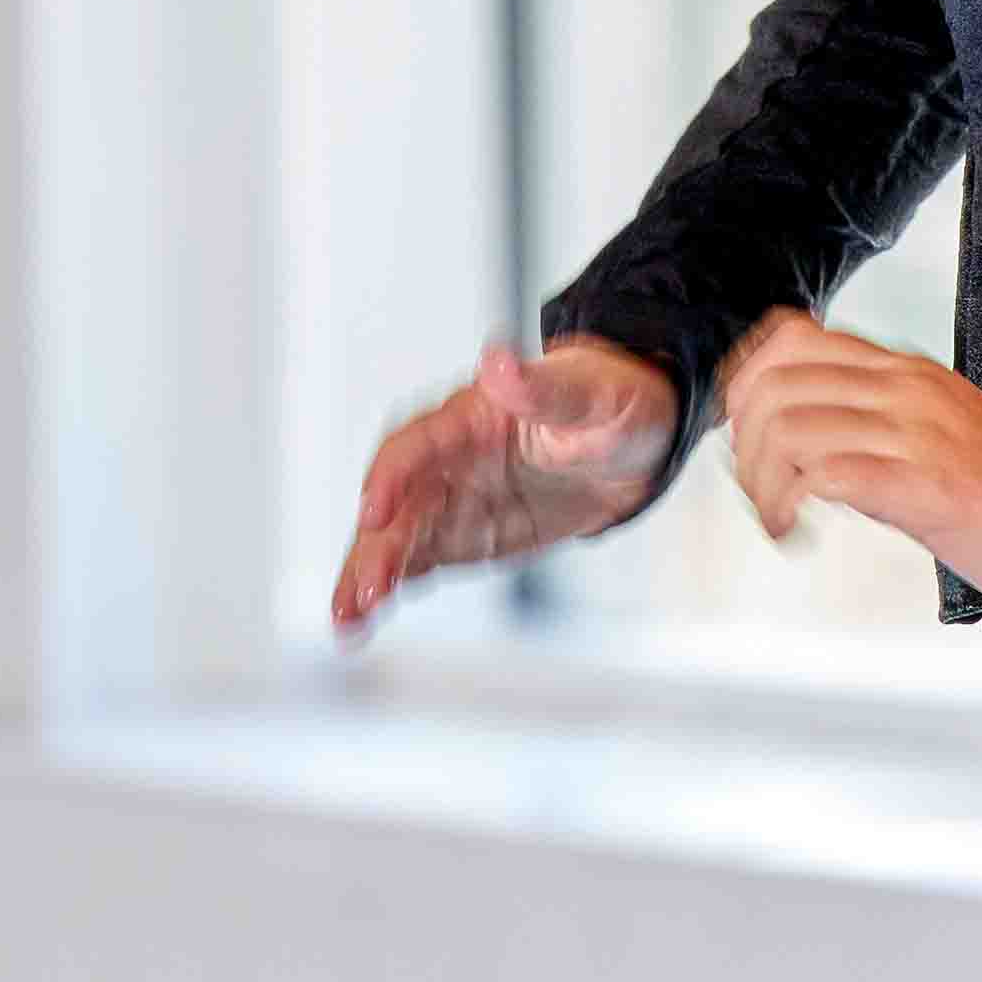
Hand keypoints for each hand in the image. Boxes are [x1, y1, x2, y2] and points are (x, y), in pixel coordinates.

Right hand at [330, 335, 674, 632]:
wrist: (634, 444)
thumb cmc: (610, 402)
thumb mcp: (591, 394)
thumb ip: (543, 388)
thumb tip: (499, 363)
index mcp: (469, 417)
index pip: (416, 445)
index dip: (393, 477)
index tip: (376, 511)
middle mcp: (447, 460)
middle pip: (398, 504)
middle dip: (377, 547)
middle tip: (365, 591)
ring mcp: (450, 500)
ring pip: (395, 539)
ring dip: (366, 575)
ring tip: (347, 619)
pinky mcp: (461, 535)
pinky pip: (415, 561)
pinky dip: (387, 588)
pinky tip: (361, 619)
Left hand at [717, 308, 981, 627]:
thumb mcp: (939, 431)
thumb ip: (878, 419)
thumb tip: (801, 433)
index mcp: (908, 372)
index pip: (792, 337)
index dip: (746, 383)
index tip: (749, 434)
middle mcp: (906, 391)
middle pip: (774, 382)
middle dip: (743, 441)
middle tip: (760, 486)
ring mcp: (916, 434)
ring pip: (789, 426)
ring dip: (762, 482)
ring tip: (779, 516)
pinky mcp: (924, 486)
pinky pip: (825, 474)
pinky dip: (790, 505)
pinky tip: (798, 532)